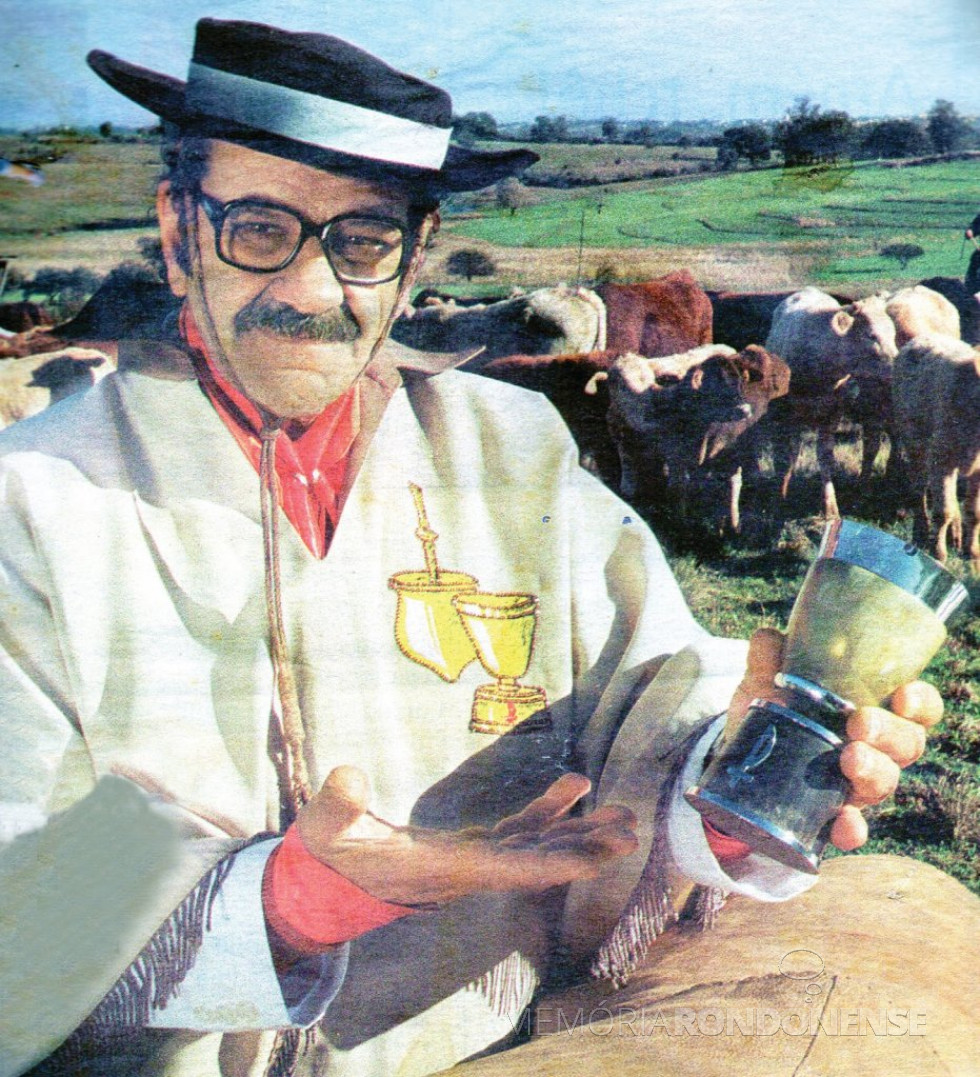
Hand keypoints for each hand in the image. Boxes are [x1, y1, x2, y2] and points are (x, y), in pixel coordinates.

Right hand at [295, 767, 637, 905]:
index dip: (552, 864)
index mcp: (444, 870)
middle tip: (630, 835)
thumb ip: (336, 803)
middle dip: (584, 851)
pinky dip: (551, 810)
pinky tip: (577, 786)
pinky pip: (522, 828)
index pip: (507, 870)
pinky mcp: (475, 846)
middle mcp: (471, 871)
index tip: (594, 859)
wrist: (335, 878)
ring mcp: (476, 859)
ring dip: (581, 833)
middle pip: (538, 864)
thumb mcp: (326, 828)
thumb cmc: (332, 853)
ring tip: (624, 819)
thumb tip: (347, 774)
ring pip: (539, 847)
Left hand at [727, 628, 942, 851]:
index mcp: (873, 709)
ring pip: (885, 783)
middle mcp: (875, 748)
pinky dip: (850, 828)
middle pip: (908, 745)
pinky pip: (852, 830)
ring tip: (848, 758)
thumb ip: (768, 658)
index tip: (903, 695)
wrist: (737, 757)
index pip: (918, 708)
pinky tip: (843, 821)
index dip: (921, 702)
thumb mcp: (765, 681)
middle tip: (859, 723)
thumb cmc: (770, 710)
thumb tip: (768, 637)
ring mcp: (855, 784)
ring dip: (873, 772)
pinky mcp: (830, 816)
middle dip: (889, 733)